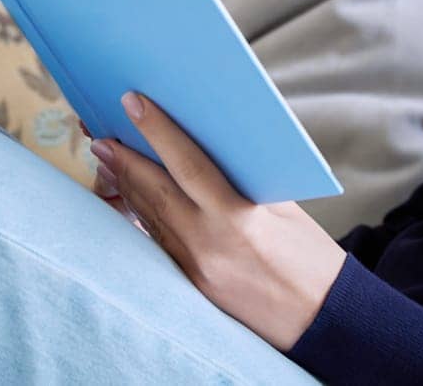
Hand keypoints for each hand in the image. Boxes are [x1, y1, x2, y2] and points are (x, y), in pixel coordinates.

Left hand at [77, 93, 347, 352]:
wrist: (321, 320)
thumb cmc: (311, 258)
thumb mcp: (285, 209)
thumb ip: (245, 179)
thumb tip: (211, 145)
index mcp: (237, 218)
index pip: (188, 165)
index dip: (157, 131)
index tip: (132, 102)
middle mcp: (207, 244)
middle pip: (155, 192)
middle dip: (125, 160)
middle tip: (100, 135)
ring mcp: (195, 268)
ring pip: (151, 217)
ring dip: (127, 185)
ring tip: (107, 158)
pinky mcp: (191, 284)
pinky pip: (160, 241)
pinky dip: (144, 214)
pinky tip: (131, 195)